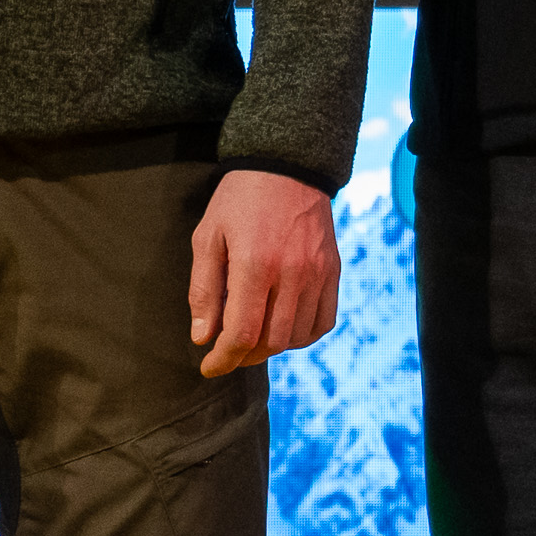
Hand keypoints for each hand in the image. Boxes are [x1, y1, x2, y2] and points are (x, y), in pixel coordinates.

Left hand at [189, 169, 341, 376]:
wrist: (288, 168)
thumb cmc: (239, 202)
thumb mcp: (207, 238)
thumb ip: (203, 290)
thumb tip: (203, 336)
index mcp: (255, 264)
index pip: (242, 333)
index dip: (223, 359)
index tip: (209, 367)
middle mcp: (292, 273)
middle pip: (271, 341)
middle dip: (244, 357)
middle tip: (226, 352)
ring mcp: (317, 273)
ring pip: (297, 336)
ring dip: (271, 348)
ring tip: (252, 339)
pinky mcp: (332, 271)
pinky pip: (323, 321)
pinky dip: (302, 336)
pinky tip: (282, 329)